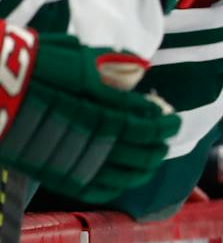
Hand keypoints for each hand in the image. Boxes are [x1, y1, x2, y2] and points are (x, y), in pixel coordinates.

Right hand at [0, 24, 176, 202]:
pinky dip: (116, 185)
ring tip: (153, 158)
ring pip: (121, 172)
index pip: (143, 121)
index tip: (171, 118)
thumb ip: (109, 64)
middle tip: (167, 139)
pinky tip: (126, 179)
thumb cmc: (31, 65)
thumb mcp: (73, 54)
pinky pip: (95, 187)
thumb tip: (138, 68)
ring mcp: (72, 156)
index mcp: (97, 104)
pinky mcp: (55, 173)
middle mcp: (89, 133)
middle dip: (157, 145)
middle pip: (137, 148)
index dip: (162, 123)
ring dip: (144, 166)